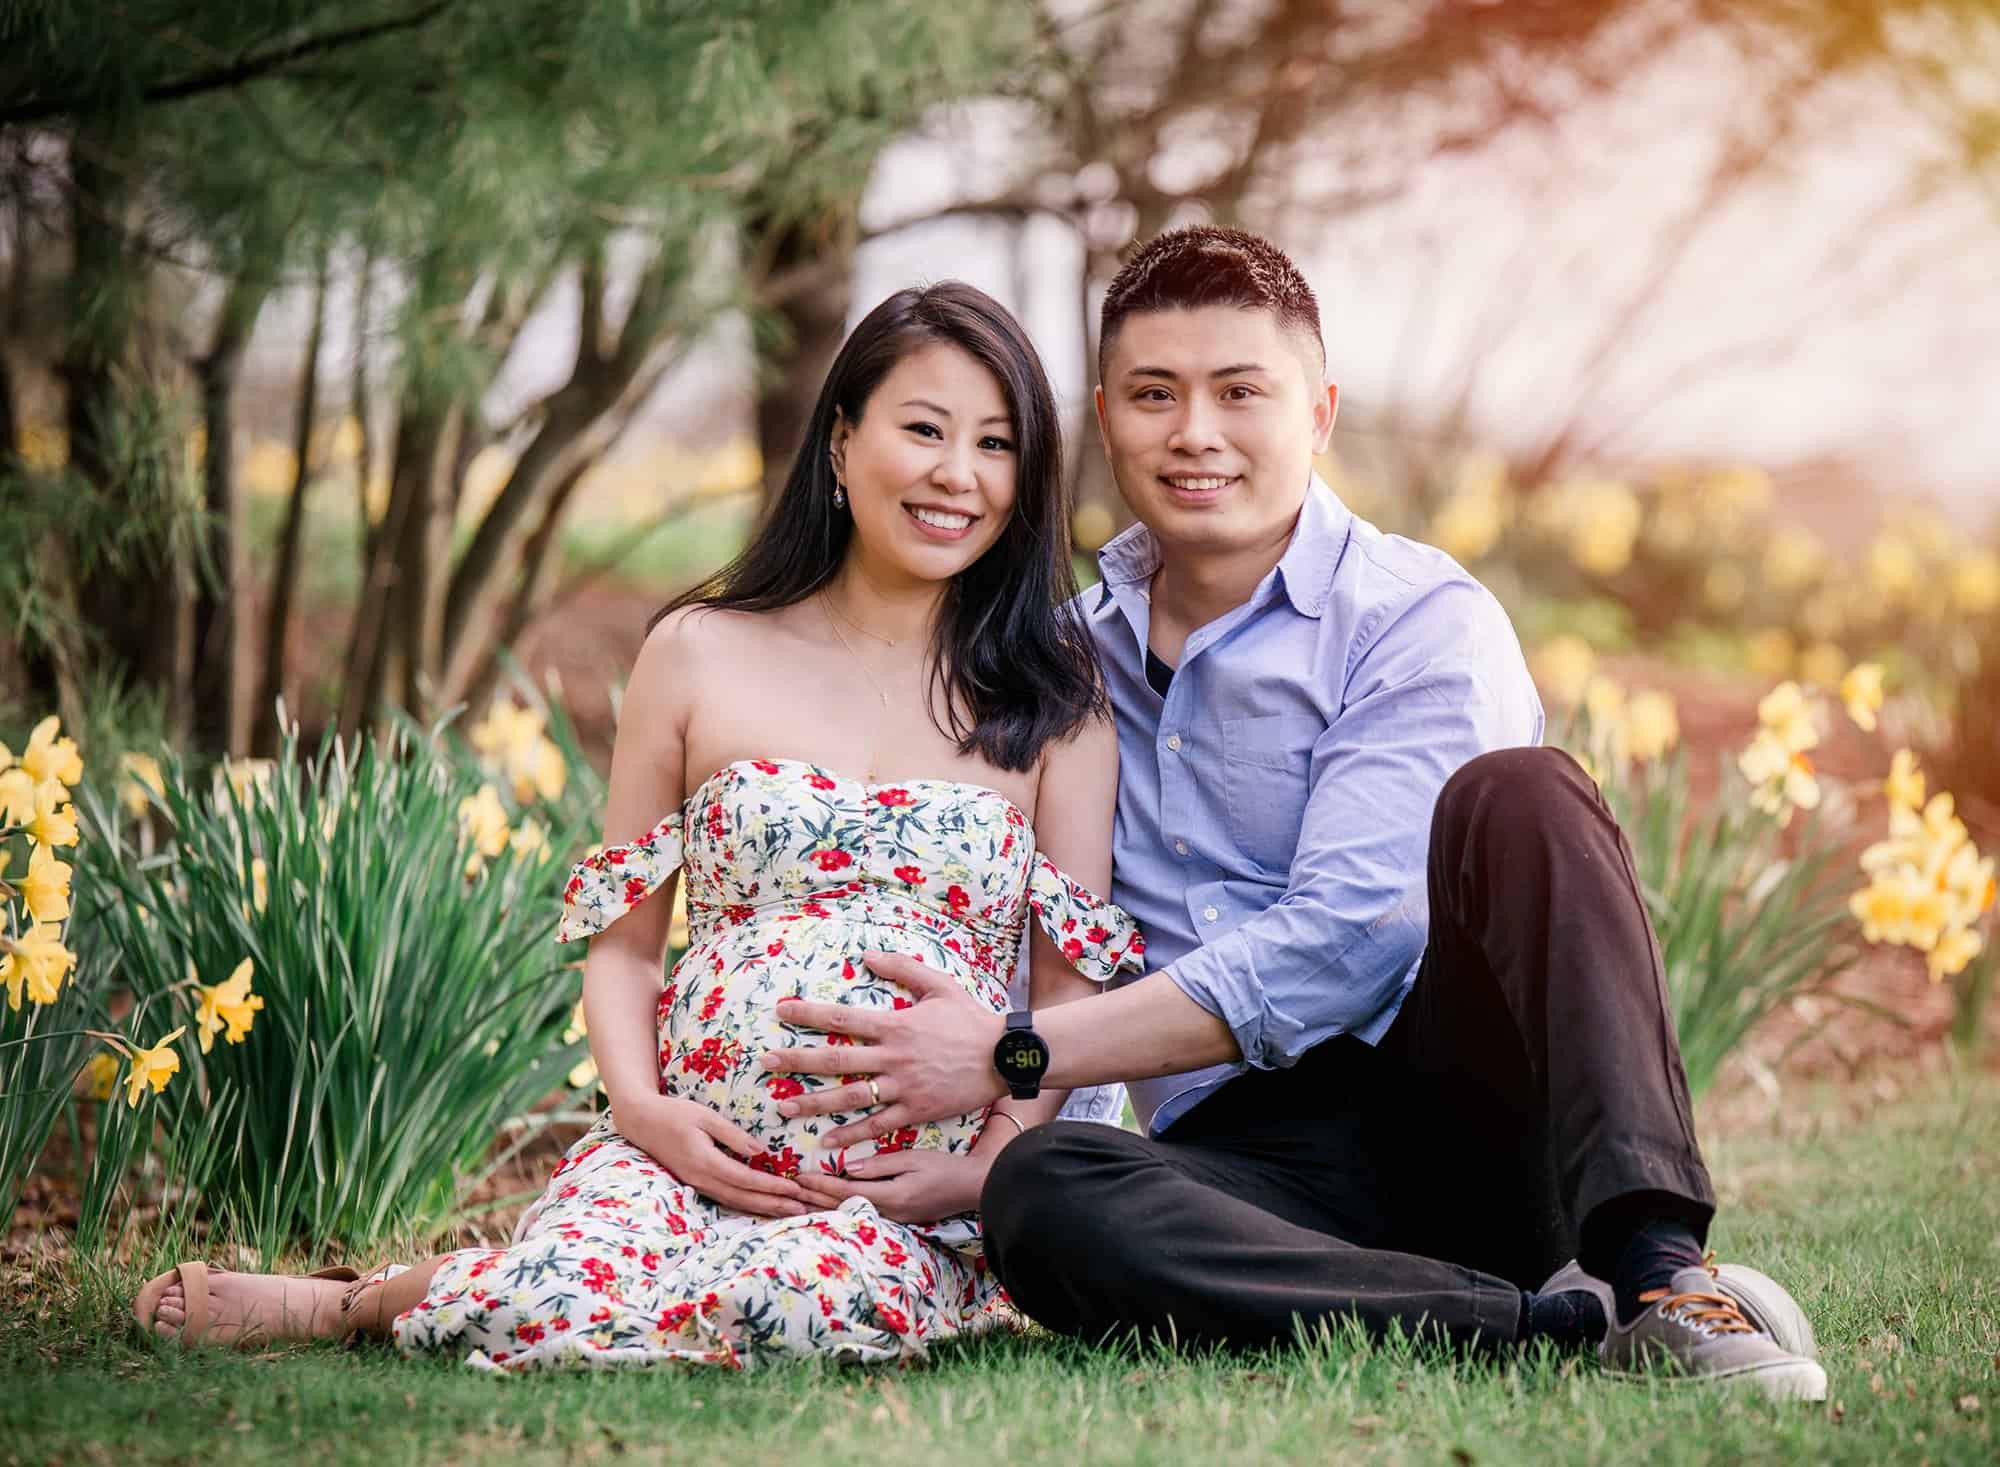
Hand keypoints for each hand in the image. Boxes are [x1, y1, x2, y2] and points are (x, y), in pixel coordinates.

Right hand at [613, 1093, 814, 1216]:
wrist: (641, 1122)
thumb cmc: (674, 1114)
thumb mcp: (704, 1116)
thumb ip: (731, 1134)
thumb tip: (758, 1150)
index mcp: (705, 1161)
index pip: (745, 1179)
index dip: (771, 1186)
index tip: (794, 1189)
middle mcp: (702, 1179)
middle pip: (743, 1198)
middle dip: (773, 1205)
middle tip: (801, 1210)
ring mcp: (697, 1184)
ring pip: (735, 1203)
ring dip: (763, 1209)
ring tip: (788, 1212)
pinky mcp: (696, 1184)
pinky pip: (725, 1199)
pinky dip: (746, 1205)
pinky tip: (762, 1207)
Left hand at [760, 952, 1005, 1148]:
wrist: (1003, 1055)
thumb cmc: (971, 1019)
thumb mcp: (939, 985)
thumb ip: (902, 968)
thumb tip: (868, 955)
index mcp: (895, 1024)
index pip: (842, 1017)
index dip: (809, 1014)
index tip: (781, 1011)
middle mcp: (893, 1057)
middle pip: (835, 1060)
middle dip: (797, 1061)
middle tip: (765, 1063)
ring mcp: (903, 1086)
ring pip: (849, 1097)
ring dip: (813, 1103)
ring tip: (783, 1107)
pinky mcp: (915, 1110)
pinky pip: (877, 1125)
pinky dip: (851, 1135)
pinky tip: (827, 1143)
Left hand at [794, 1149, 991, 1225]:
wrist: (971, 1188)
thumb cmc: (944, 1168)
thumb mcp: (912, 1159)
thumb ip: (879, 1165)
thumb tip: (848, 1168)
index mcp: (890, 1196)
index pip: (846, 1190)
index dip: (820, 1183)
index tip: (797, 1176)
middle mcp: (887, 1213)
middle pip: (842, 1206)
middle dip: (813, 1198)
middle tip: (786, 1191)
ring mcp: (892, 1219)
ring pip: (848, 1211)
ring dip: (823, 1206)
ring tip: (798, 1202)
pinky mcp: (897, 1218)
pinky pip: (861, 1212)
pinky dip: (841, 1207)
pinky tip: (829, 1206)